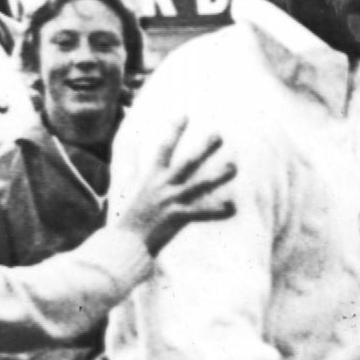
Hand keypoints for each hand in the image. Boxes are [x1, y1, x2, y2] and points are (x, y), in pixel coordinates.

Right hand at [117, 116, 235, 254]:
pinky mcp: (176, 218)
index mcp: (152, 178)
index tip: (185, 116)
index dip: (174, 131)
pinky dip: (218, 210)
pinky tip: (233, 206)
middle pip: (187, 162)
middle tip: (219, 135)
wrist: (124, 243)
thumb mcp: (126, 188)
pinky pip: (202, 212)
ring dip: (218, 174)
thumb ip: (130, 165)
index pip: (164, 149)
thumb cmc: (128, 219)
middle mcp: (163, 186)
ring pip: (200, 184)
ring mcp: (170, 201)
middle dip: (204, 148)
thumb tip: (129, 144)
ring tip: (234, 166)